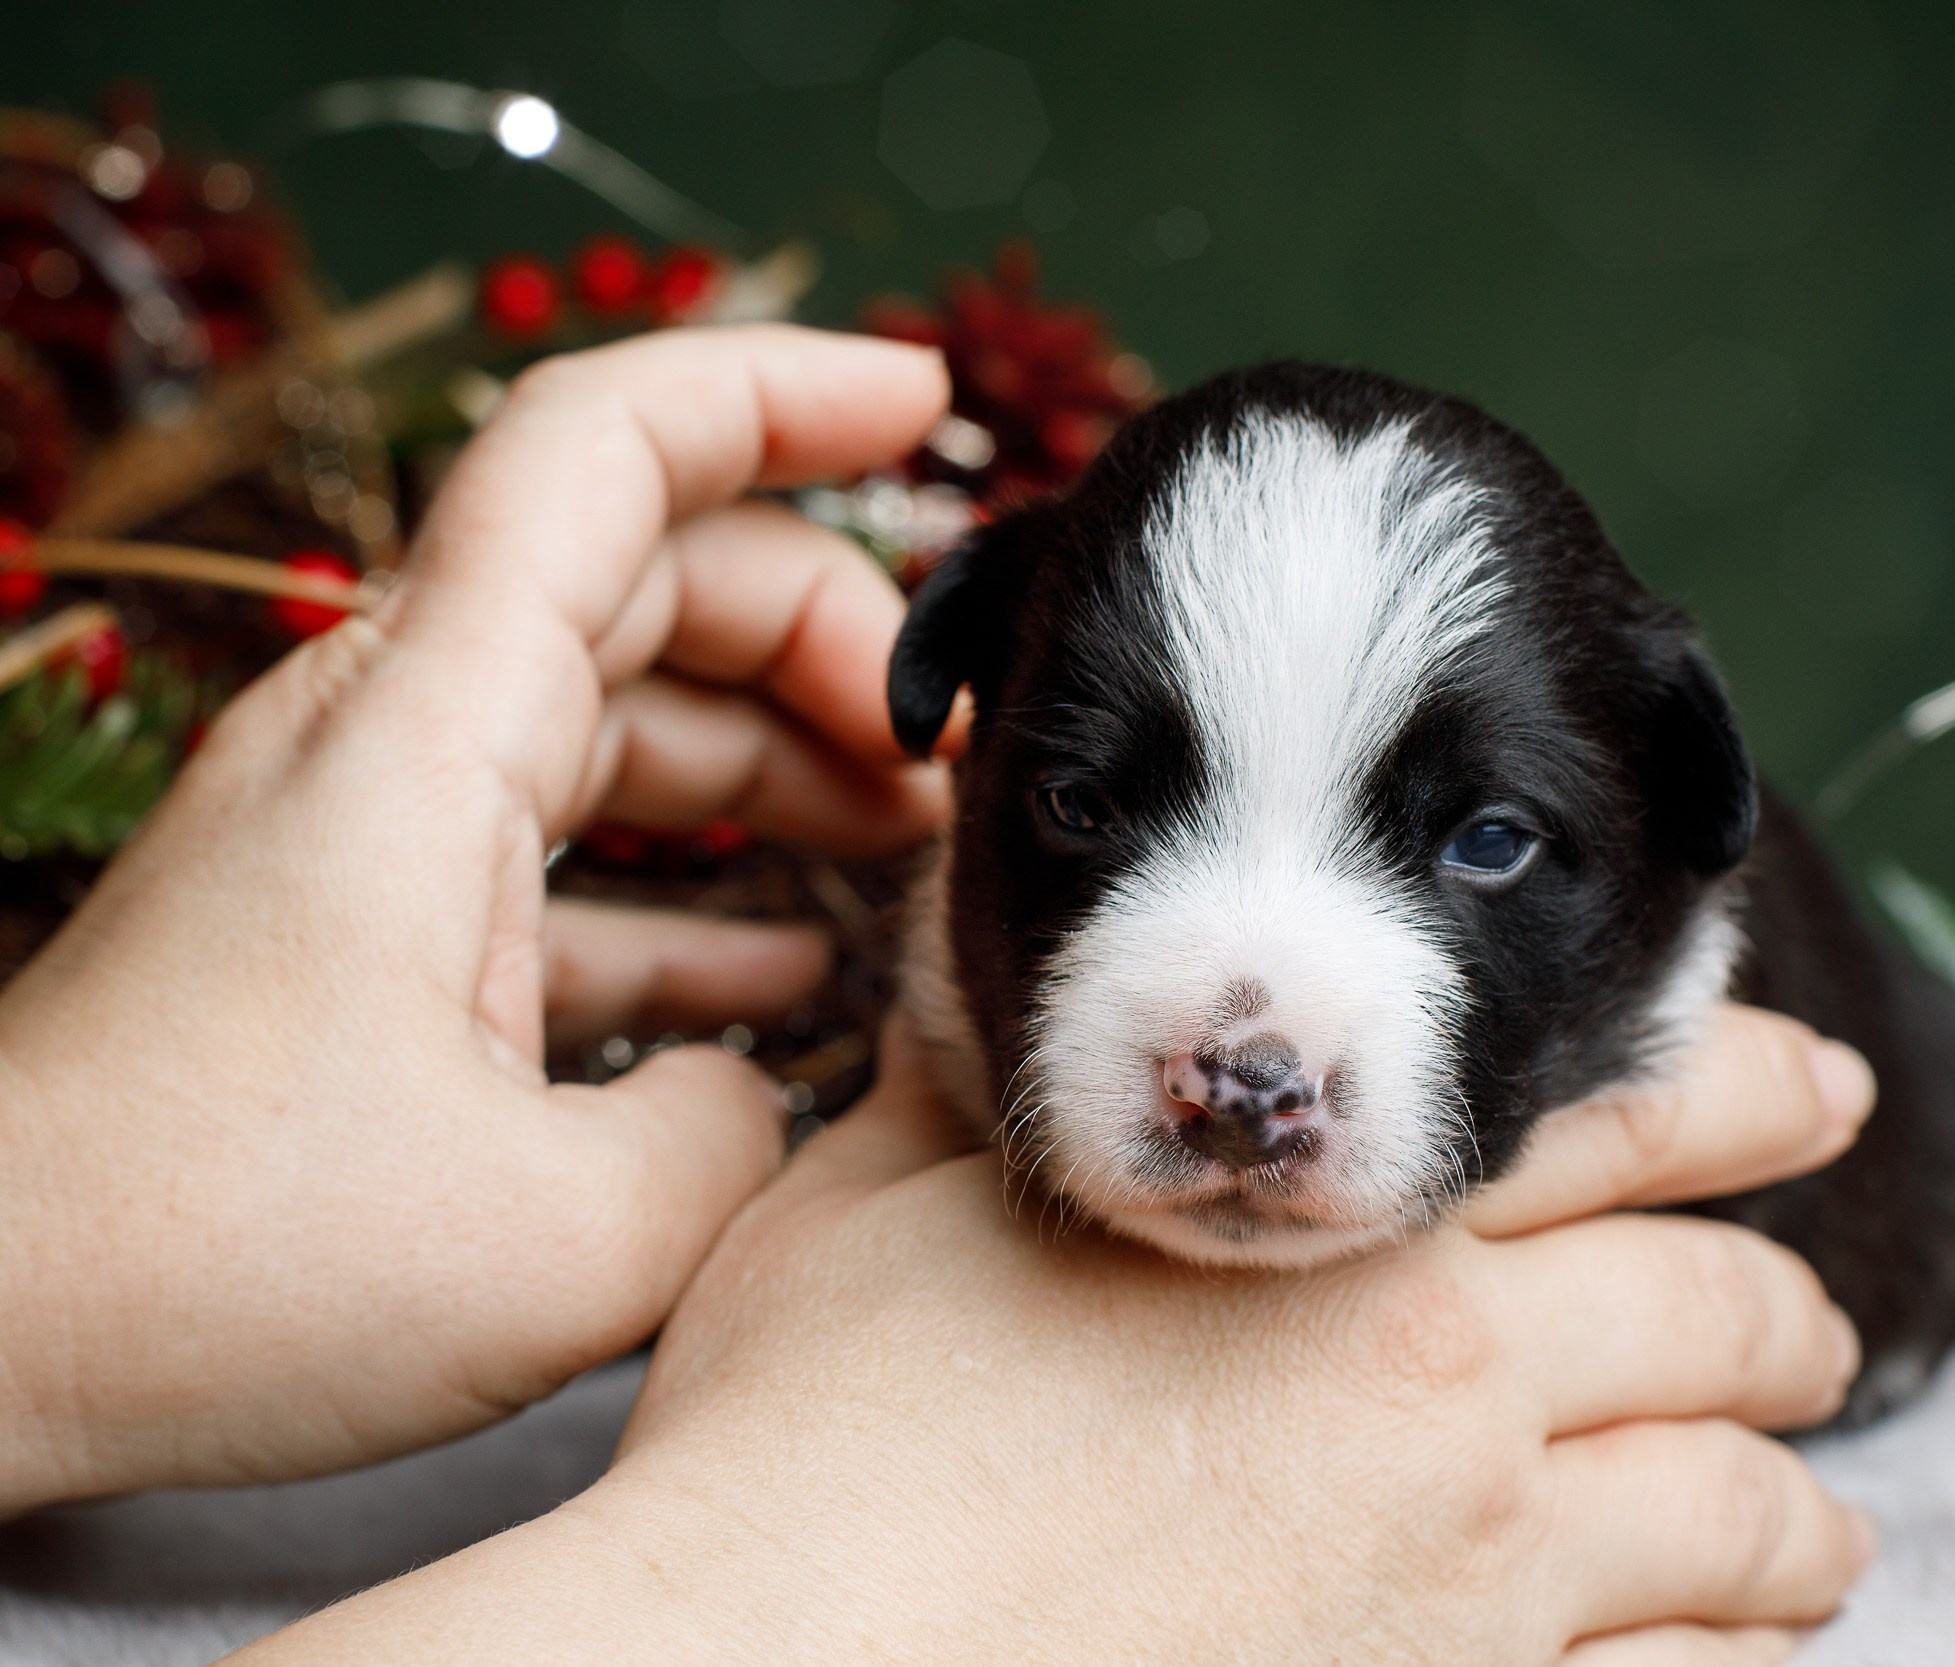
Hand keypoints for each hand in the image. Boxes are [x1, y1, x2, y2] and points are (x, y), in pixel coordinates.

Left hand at [0, 327, 950, 1510]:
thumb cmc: (200, 1263)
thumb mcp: (556, 1238)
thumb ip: (742, 1133)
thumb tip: (777, 1085)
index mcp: (430, 733)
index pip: (606, 450)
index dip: (778, 388)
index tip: (925, 399)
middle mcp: (396, 739)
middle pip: (648, 576)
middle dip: (828, 631)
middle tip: (952, 762)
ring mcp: (376, 833)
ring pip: (620, 713)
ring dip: (776, 763)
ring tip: (911, 859)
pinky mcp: (365, 936)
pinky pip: (565, 857)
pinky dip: (691, 893)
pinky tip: (788, 980)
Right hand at [241, 1005, 1877, 1665]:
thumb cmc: (810, 1453)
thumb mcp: (873, 1203)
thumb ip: (981, 1085)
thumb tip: (994, 979)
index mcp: (1334, 1235)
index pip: (1608, 1120)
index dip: (1740, 1087)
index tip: (1812, 1082)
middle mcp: (1447, 1393)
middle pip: (1716, 1319)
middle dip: (1788, 1312)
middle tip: (1819, 1319)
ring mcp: (1474, 1585)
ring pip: (1733, 1527)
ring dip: (1796, 1517)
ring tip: (1821, 1525)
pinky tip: (1737, 1666)